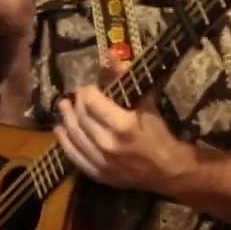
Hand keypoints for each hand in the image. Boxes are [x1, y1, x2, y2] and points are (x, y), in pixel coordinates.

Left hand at [53, 50, 195, 191]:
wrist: (169, 171)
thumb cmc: (160, 135)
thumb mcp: (147, 104)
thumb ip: (125, 80)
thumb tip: (110, 54)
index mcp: (123, 126)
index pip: (92, 102)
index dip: (86, 90)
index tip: (87, 85)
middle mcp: (108, 145)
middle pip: (81, 118)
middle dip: (76, 103)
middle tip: (75, 95)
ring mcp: (102, 162)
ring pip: (74, 136)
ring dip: (66, 119)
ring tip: (64, 106)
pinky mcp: (98, 175)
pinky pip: (74, 157)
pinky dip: (65, 142)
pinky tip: (61, 130)